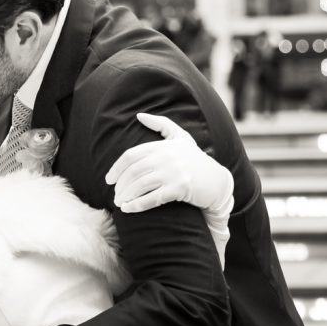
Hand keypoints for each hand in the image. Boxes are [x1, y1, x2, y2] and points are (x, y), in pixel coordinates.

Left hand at [106, 113, 233, 213]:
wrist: (217, 181)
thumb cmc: (195, 160)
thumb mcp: (181, 137)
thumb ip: (161, 124)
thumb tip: (139, 116)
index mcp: (163, 145)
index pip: (131, 155)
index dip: (116, 168)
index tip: (109, 180)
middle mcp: (167, 157)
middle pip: (133, 171)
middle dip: (120, 185)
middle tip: (115, 195)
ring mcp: (174, 173)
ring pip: (140, 185)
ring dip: (126, 195)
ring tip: (119, 203)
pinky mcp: (180, 189)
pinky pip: (153, 198)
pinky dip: (137, 205)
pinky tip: (128, 209)